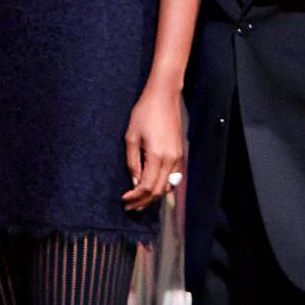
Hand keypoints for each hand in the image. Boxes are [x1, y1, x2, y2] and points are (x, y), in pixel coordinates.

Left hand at [122, 81, 184, 210]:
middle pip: (158, 190)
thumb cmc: (145, 113)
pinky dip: (163, 187)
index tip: (124, 201)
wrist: (164, 97)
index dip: (135, 197)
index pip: (146, 186)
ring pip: (168, 187)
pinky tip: (153, 188)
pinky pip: (174, 178)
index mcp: (157, 156)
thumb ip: (132, 162)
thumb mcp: (131, 137)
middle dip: (143, 201)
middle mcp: (171, 160)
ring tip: (139, 201)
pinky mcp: (180, 154)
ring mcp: (178, 158)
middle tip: (130, 206)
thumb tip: (134, 182)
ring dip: (154, 196)